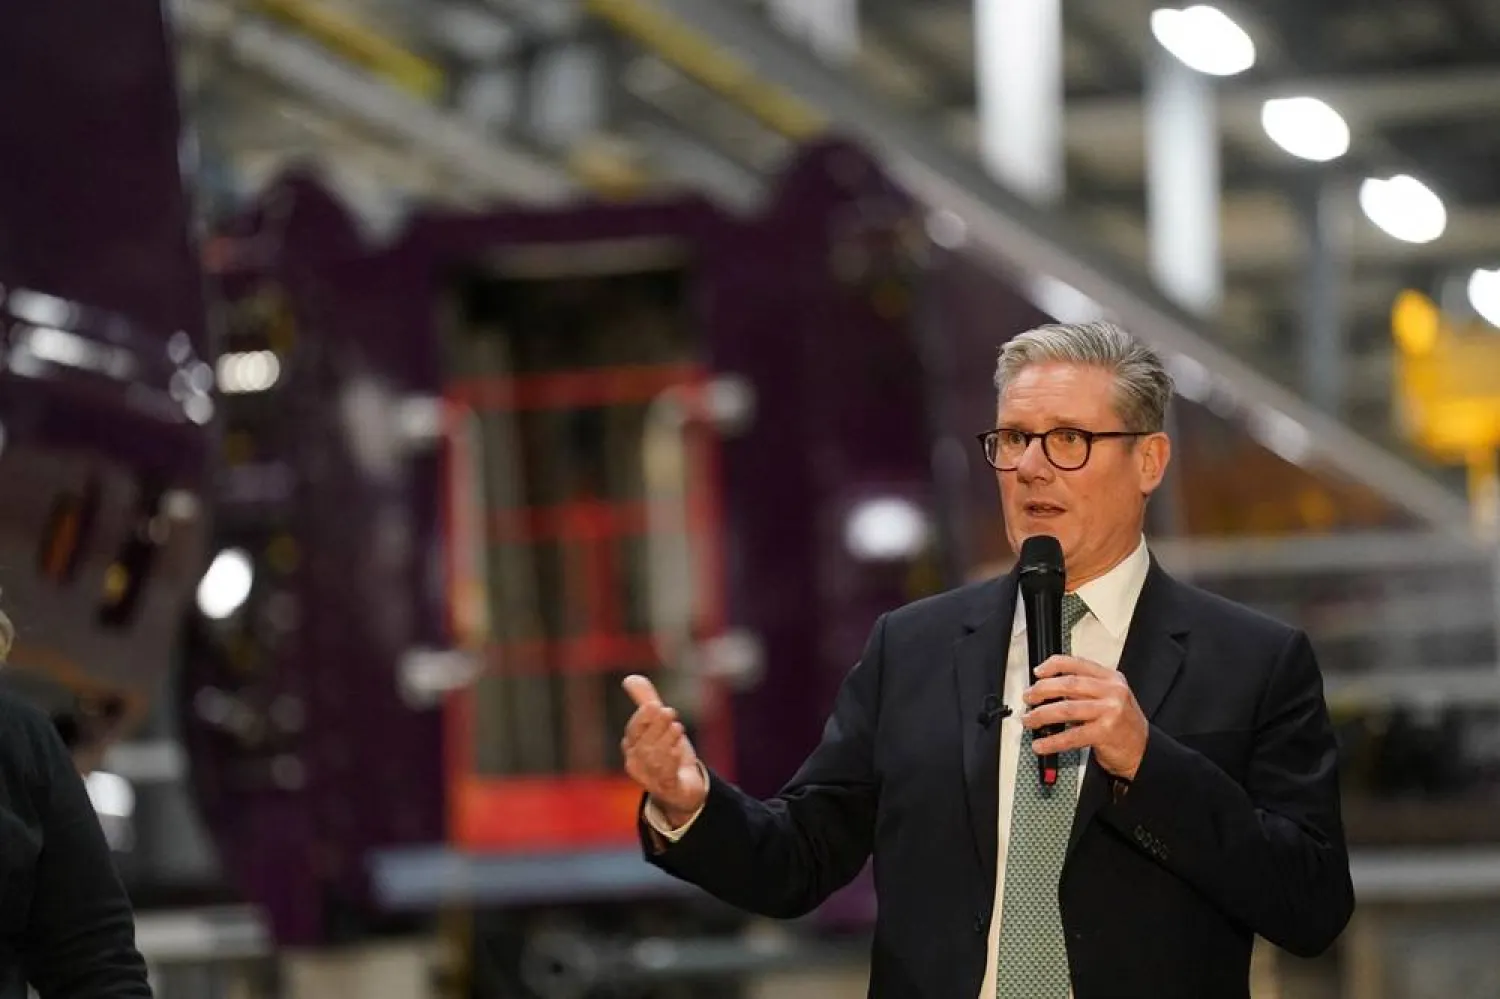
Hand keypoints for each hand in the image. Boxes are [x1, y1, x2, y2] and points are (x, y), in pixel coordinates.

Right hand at [621, 674, 707, 825]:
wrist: (683, 787)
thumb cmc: (668, 752)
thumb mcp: (659, 724)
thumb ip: (646, 701)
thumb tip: (630, 678)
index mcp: (631, 747)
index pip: (633, 731)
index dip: (643, 718)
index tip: (655, 705)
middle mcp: (637, 764)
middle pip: (644, 744)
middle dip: (657, 726)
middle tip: (671, 713)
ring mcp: (650, 780)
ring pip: (655, 758)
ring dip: (666, 740)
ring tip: (678, 728)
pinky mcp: (667, 789)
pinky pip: (666, 776)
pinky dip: (672, 761)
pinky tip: (678, 750)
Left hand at [1022, 655, 1147, 779]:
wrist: (1143, 750)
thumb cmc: (1122, 724)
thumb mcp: (1110, 697)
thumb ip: (1085, 689)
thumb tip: (1048, 687)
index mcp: (1111, 678)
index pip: (1078, 664)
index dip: (1054, 665)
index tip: (1038, 672)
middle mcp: (1112, 691)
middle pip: (1068, 684)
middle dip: (1042, 690)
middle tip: (1028, 698)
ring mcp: (1110, 711)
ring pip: (1066, 709)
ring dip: (1041, 715)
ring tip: (1029, 720)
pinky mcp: (1105, 732)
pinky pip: (1072, 735)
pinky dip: (1052, 741)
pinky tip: (1041, 744)